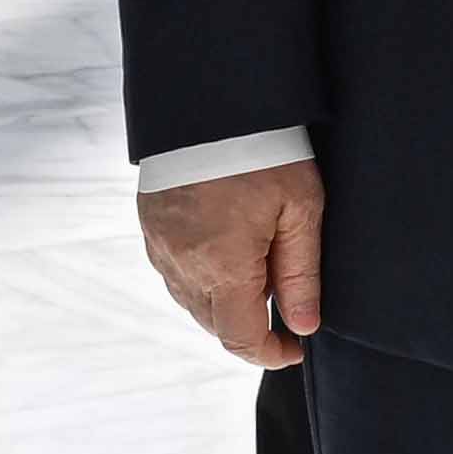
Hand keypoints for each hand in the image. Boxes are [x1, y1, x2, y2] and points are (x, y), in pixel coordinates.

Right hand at [142, 159, 321, 369]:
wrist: (208, 99)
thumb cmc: (262, 150)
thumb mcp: (299, 209)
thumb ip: (300, 275)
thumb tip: (303, 327)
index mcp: (222, 267)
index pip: (242, 338)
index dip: (271, 354)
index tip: (294, 348)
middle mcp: (183, 266)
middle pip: (215, 325)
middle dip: (249, 326)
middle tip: (283, 303)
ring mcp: (161, 246)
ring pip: (191, 301)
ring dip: (223, 302)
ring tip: (256, 270)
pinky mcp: (150, 226)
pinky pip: (173, 272)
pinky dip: (200, 277)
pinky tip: (223, 251)